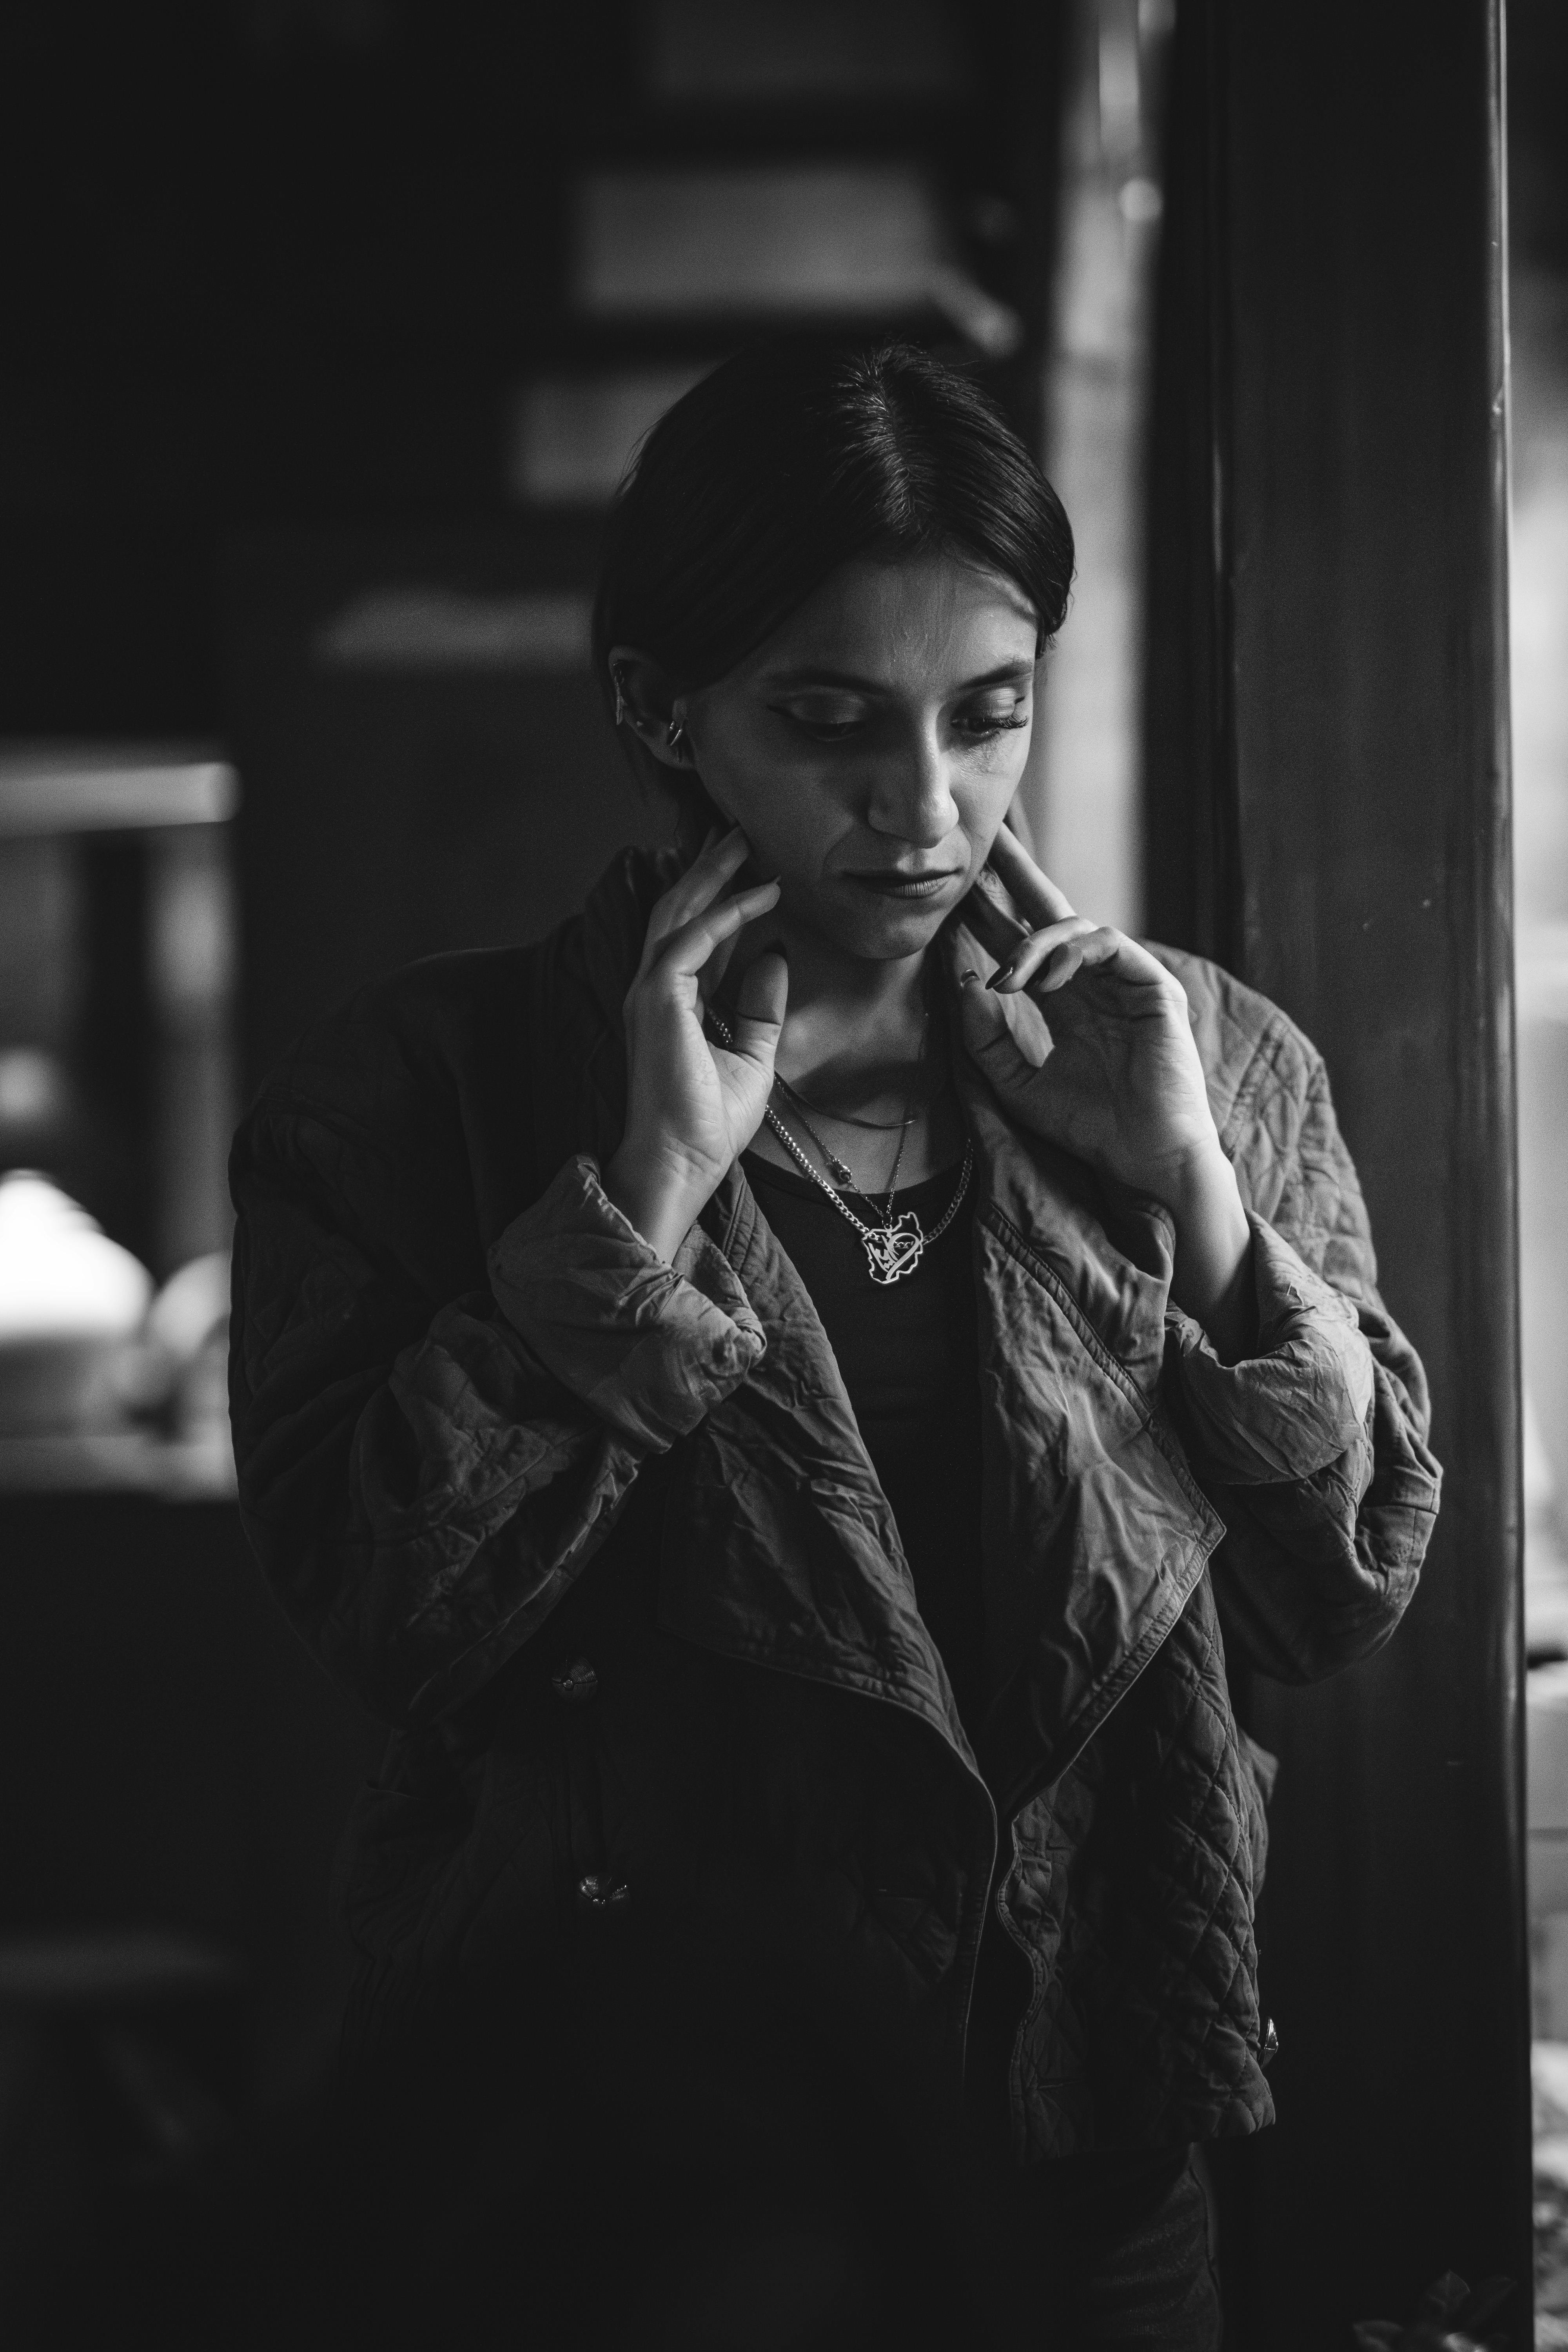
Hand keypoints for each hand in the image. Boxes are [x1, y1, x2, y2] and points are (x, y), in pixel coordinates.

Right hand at [603, 827, 787, 1261]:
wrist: (681, 1164)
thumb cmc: (708, 1124)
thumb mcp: (752, 1056)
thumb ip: (760, 1007)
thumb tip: (775, 955)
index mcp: (674, 1006)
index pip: (698, 939)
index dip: (725, 903)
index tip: (757, 874)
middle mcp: (655, 991)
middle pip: (680, 912)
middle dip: (710, 870)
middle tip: (739, 833)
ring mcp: (651, 992)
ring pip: (678, 912)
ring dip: (712, 873)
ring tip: (742, 840)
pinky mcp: (658, 997)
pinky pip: (694, 937)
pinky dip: (728, 912)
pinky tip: (762, 893)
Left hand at [958, 826, 1254, 1353]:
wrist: (1144, 1157)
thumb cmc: (1090, 1127)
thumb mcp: (1017, 1085)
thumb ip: (985, 1040)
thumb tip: (964, 984)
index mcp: (1064, 1001)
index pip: (1021, 945)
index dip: (988, 915)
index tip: (953, 889)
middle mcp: (1093, 982)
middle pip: (1050, 912)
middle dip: (1017, 872)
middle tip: (986, 837)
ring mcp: (1125, 980)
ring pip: (1074, 927)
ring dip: (1032, 944)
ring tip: (1006, 977)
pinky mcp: (1152, 985)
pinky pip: (1108, 944)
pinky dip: (1071, 954)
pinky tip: (1044, 980)